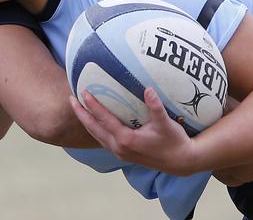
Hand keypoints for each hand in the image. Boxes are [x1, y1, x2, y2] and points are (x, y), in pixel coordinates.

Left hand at [69, 87, 198, 175]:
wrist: (180, 162)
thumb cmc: (173, 141)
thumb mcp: (165, 123)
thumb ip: (155, 106)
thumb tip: (148, 89)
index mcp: (126, 139)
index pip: (104, 119)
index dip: (93, 105)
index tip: (83, 92)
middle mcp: (119, 147)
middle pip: (93, 128)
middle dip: (81, 113)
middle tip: (71, 98)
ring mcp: (119, 152)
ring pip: (96, 135)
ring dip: (86, 121)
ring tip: (78, 107)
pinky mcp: (122, 154)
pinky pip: (102, 139)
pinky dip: (94, 128)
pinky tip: (93, 120)